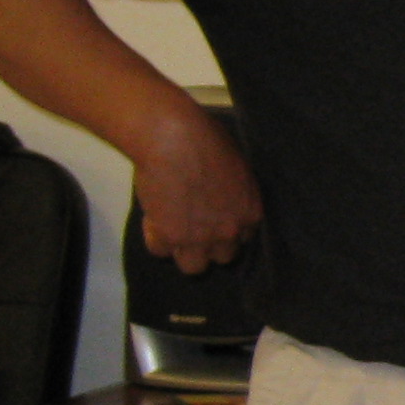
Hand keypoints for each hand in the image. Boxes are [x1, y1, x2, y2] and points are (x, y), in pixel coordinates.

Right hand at [131, 97, 264, 273]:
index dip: (226, 229)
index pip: (243, 237)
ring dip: (183, 251)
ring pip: (194, 267)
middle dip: (208, 244)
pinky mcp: (170, 238)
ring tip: (171, 230)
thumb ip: (233, 190)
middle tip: (191, 225)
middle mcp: (230, 231)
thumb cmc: (206, 138)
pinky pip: (160, 252)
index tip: (213, 220)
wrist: (174, 138)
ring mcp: (200, 239)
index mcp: (250, 212)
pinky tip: (153, 218)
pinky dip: (155, 237)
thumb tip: (222, 194)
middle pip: (223, 256)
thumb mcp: (235, 165)